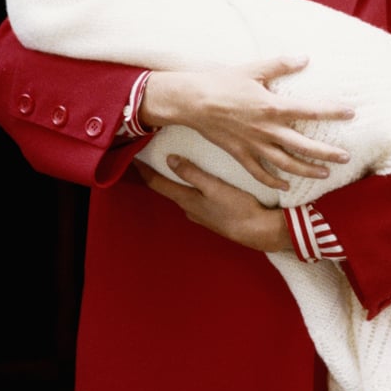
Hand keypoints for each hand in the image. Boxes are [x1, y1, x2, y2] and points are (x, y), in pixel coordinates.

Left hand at [134, 156, 291, 252]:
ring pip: (181, 194)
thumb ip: (192, 173)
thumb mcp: (214, 186)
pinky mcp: (211, 216)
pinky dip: (188, 188)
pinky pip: (193, 199)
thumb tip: (169, 160)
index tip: (132, 158)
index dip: (144, 170)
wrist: (258, 232)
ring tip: (170, 167)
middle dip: (157, 175)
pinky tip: (195, 183)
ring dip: (173, 182)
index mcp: (186, 200)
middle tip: (149, 158)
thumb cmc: (237, 207)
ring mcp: (200, 215)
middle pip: (166, 189)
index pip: (157, 183)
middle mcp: (188, 209)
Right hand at [139, 56, 353, 190]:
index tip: (350, 113)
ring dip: (307, 170)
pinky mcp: (239, 153)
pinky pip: (259, 171)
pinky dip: (273, 180)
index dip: (332, 112)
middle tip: (346, 157)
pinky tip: (286, 186)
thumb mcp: (253, 69)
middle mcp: (266, 129)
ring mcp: (253, 145)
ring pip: (285, 163)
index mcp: (272, 107)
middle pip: (303, 146)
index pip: (309, 110)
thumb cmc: (222, 82)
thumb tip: (305, 57)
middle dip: (327, 153)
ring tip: (325, 173)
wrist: (192, 101)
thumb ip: (281, 65)